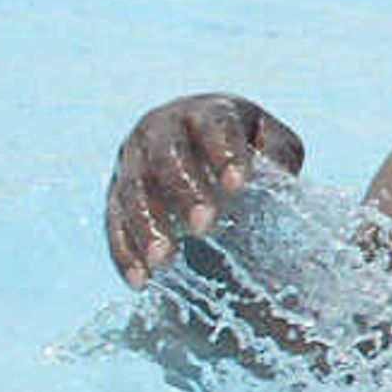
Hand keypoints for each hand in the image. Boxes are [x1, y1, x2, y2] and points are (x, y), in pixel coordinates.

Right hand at [105, 94, 306, 285]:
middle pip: (166, 156)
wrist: (200, 146)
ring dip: (147, 227)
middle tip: (204, 227)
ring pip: (132, 191)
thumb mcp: (269, 140)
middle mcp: (161, 129)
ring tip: (165, 261)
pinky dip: (124, 252)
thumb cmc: (245, 145)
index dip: (225, 154)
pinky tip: (140, 279)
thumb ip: (278, 152)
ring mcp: (132, 161)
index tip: (238, 186)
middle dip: (184, 191)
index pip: (215, 127)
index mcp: (205, 112)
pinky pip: (113, 223)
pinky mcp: (115, 194)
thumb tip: (274, 173)